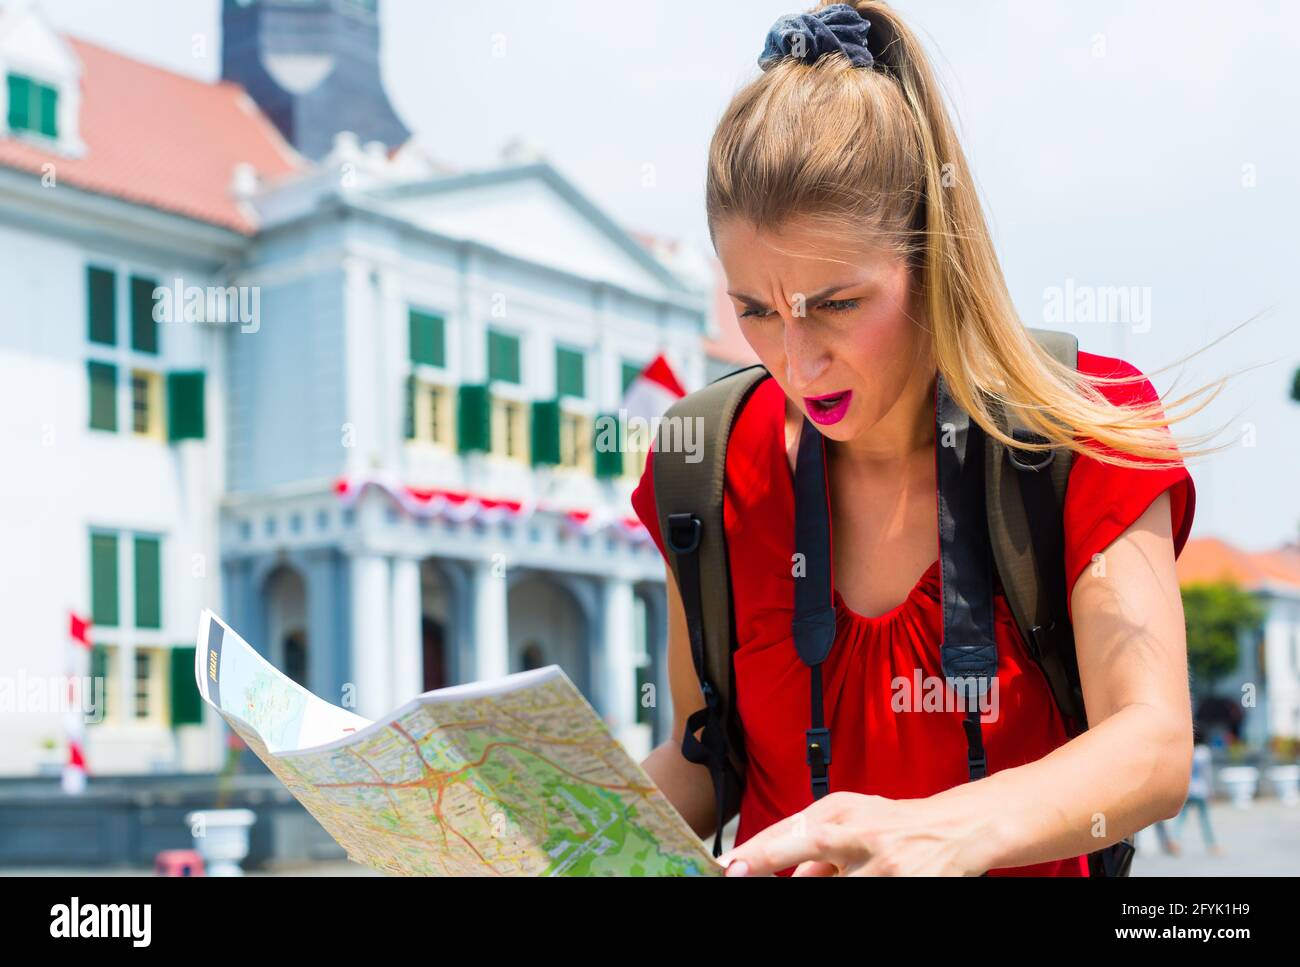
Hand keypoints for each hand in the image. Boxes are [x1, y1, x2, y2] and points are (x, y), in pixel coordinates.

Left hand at [714, 791, 999, 875]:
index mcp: (841, 814)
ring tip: (844, 873)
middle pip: (810, 850)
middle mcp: (861, 835)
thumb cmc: (893, 823)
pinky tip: (858, 880)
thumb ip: (814, 849)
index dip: (758, 855)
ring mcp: (884, 866)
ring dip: (825, 884)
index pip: (791, 835)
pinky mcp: (906, 887)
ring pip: (837, 886)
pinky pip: (864, 897)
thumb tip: (785, 876)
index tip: (730, 868)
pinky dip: (851, 891)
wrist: (956, 829)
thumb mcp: (850, 821)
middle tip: (742, 875)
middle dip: (776, 866)